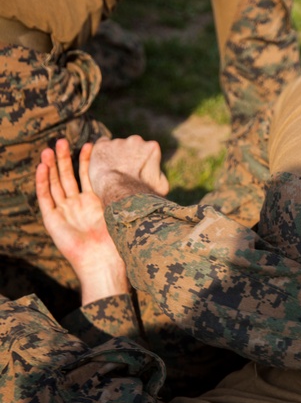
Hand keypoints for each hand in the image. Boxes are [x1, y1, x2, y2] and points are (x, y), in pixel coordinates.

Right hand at [36, 139, 129, 304]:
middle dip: (66, 158)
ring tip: (49, 148)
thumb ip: (131, 199)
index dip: (88, 160)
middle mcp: (78, 205)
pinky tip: (42, 167)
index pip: (88, 176)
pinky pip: (44, 197)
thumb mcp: (125, 213)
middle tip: (63, 140)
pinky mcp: (51, 220)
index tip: (92, 144)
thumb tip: (157, 185)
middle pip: (68, 176)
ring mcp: (64, 211)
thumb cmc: (119, 242)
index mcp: (95, 203)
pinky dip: (42, 182)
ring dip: (51, 166)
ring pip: (54, 183)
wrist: (104, 262)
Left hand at [89, 135, 169, 204]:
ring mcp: (118, 142)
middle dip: (130, 155)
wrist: (120, 194)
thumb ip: (160, 172)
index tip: (139, 170)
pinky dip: (104, 151)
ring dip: (116, 154)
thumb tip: (156, 169)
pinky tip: (105, 163)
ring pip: (117, 145)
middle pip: (133, 145)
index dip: (143, 160)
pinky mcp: (102, 145)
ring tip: (115, 171)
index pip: (148, 149)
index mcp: (152, 147)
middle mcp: (136, 140)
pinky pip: (102, 143)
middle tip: (126, 170)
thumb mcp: (162, 185)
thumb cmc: (143, 191)